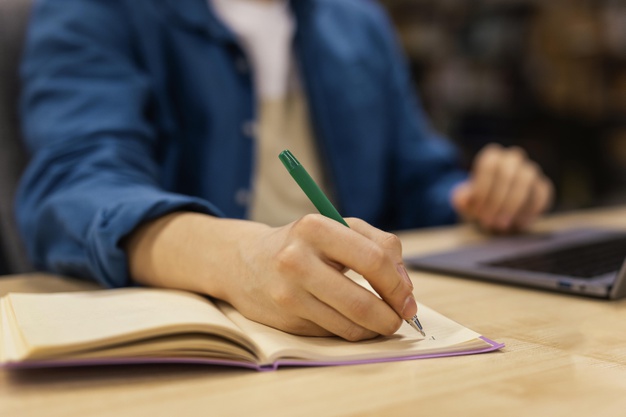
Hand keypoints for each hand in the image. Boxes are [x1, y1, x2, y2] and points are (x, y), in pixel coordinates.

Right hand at [126, 213, 415, 340]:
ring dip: (374, 329)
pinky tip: (352, 321)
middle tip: (400, 318)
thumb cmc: (304, 242)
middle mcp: (296, 260)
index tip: (408, 298)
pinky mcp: (285, 319)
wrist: (245, 261)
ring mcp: (287, 293)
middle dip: (391, 316)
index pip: (373, 260)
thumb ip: (379, 246)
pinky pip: (333, 333)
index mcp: (315, 228)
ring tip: (379, 321)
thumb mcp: (338, 227)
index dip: (398, 285)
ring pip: (349, 325)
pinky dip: (352, 331)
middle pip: (361, 301)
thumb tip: (405, 288)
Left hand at [451, 143, 553, 232]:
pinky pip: (542, 194)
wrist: (495, 214)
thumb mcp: (465, 203)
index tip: (477, 211)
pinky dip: (531, 210)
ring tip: (502, 225)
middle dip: (497, 200)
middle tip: (489, 222)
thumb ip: (461, 199)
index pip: (488, 166)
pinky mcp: (542, 186)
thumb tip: (463, 199)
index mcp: (492, 157)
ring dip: (512, 205)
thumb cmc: (478, 205)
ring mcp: (530, 171)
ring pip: (526, 180)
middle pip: (507, 173)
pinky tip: (519, 224)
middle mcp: (512, 159)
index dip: (482, 189)